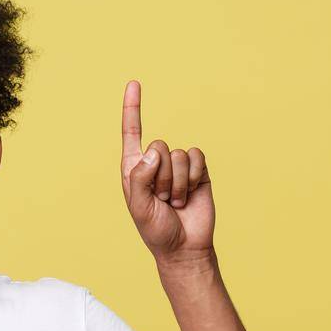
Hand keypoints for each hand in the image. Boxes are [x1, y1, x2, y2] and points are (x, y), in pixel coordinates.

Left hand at [120, 79, 214, 263]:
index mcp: (134, 169)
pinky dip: (194, 178)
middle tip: (162, 200)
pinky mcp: (198, 171)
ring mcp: (177, 167)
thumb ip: (140, 178)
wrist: (185, 247)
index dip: (132, 108)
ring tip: (175, 203)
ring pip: (179, 155)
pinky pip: (197, 158)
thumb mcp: (139, 207)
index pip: (132, 132)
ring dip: (178, 183)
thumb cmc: (156, 230)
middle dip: (161, 177)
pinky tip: (191, 195)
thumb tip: (154, 151)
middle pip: (159, 146)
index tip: (134, 83)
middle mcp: (155, 163)